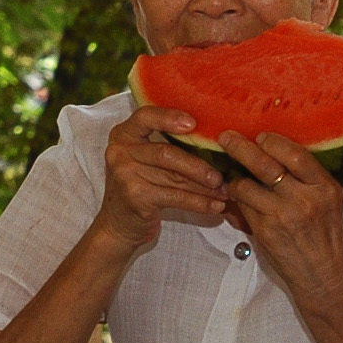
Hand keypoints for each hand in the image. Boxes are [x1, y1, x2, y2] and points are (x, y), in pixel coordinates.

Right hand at [90, 106, 227, 253]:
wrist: (118, 224)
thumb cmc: (141, 187)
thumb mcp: (146, 161)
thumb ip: (167, 146)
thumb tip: (214, 141)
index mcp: (124, 134)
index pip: (146, 117)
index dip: (170, 118)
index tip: (194, 123)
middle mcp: (119, 151)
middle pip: (165, 153)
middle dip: (197, 165)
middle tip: (220, 177)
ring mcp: (124, 174)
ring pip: (173, 177)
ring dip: (203, 187)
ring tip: (224, 192)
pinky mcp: (134, 196)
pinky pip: (174, 197)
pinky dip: (198, 203)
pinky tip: (215, 206)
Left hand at [218, 131, 342, 304]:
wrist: (326, 278)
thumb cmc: (328, 238)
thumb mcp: (329, 204)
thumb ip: (307, 182)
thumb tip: (274, 155)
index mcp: (326, 188)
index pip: (295, 154)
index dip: (273, 142)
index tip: (260, 136)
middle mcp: (306, 200)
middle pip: (266, 165)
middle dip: (241, 148)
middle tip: (226, 137)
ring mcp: (284, 216)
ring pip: (247, 186)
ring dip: (235, 179)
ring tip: (232, 178)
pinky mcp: (266, 232)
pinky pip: (243, 207)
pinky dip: (237, 200)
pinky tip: (236, 199)